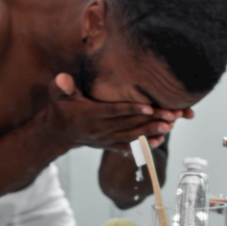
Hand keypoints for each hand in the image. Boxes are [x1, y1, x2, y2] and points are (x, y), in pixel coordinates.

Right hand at [40, 74, 175, 150]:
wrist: (56, 134)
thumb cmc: (60, 109)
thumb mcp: (57, 96)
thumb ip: (62, 87)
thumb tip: (62, 78)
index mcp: (89, 115)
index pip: (113, 111)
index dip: (130, 109)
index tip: (149, 106)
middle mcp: (98, 129)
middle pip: (128, 124)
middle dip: (150, 119)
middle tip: (170, 114)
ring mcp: (104, 139)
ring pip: (131, 136)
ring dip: (151, 132)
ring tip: (170, 126)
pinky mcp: (108, 145)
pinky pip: (128, 147)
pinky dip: (143, 145)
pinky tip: (160, 141)